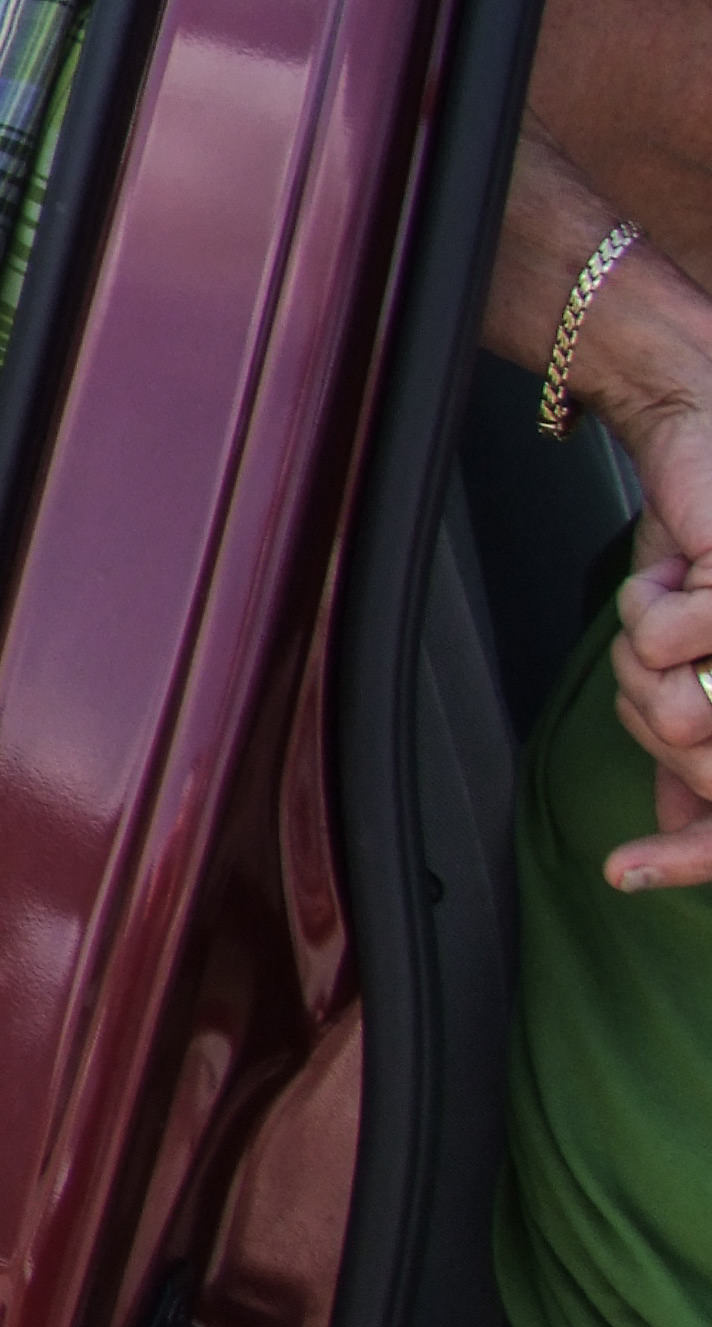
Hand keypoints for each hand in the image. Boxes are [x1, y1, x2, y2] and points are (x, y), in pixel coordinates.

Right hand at [605, 557, 711, 889]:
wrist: (700, 455)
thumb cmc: (702, 556)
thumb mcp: (686, 659)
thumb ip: (684, 747)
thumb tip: (659, 834)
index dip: (688, 848)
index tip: (623, 871)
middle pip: (686, 755)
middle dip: (646, 705)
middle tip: (661, 647)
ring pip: (666, 711)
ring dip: (640, 655)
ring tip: (673, 604)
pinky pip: (656, 646)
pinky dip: (642, 605)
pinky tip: (675, 573)